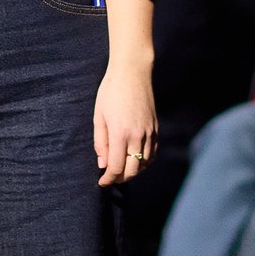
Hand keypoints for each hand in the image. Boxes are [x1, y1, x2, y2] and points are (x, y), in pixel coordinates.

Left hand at [94, 61, 157, 186]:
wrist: (132, 72)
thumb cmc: (111, 92)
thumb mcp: (99, 116)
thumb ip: (100, 142)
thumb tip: (103, 164)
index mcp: (120, 133)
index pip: (116, 167)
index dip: (108, 179)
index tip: (102, 183)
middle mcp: (137, 135)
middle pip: (132, 170)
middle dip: (120, 178)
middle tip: (111, 178)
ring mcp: (149, 132)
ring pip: (144, 163)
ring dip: (133, 171)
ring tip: (122, 170)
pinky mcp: (156, 128)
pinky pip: (152, 153)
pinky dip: (144, 161)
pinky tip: (136, 160)